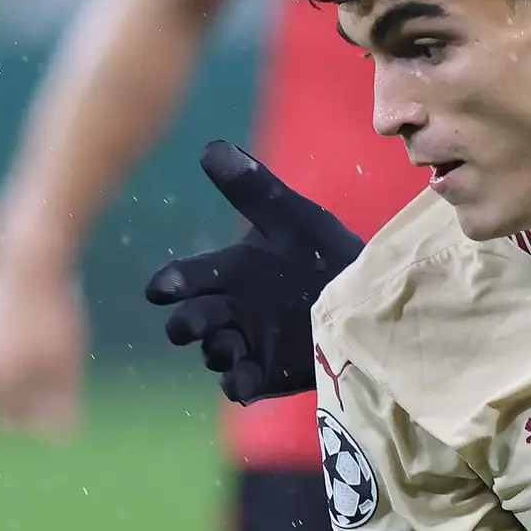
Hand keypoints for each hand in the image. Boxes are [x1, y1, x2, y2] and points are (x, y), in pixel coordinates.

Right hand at [0, 243, 86, 436]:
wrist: (25, 254)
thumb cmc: (52, 310)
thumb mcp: (67, 361)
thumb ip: (64, 403)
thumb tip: (61, 438)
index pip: (11, 420)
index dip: (37, 419)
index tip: (61, 400)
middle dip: (23, 393)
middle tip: (53, 367)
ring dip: (10, 369)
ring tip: (38, 344)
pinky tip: (22, 330)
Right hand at [146, 141, 367, 404]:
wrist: (368, 297)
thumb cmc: (324, 252)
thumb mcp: (290, 218)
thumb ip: (252, 187)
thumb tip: (211, 146)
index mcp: (228, 272)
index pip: (185, 278)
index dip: (170, 283)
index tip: (161, 289)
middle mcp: (229, 309)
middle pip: (190, 321)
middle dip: (185, 324)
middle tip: (191, 323)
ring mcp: (246, 343)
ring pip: (212, 352)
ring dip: (214, 350)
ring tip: (230, 344)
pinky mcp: (267, 372)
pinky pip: (238, 384)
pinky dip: (235, 384)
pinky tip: (241, 380)